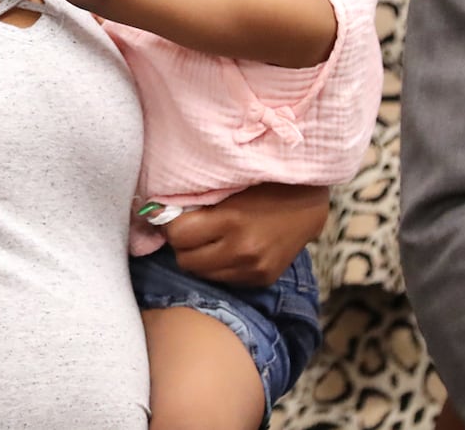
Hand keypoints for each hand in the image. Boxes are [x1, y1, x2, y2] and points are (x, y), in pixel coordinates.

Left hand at [160, 182, 329, 287]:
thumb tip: (156, 211)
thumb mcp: (228, 185)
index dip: (170, 225)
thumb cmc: (261, 184)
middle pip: (186, 260)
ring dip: (199, 257)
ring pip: (202, 274)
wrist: (308, 203)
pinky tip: (228, 248)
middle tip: (190, 229)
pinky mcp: (262, 280)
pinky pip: (223, 279)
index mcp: (231, 221)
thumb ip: (197, 200)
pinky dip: (219, 266)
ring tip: (209, 238)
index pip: (177, 236)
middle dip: (182, 244)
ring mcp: (253, 269)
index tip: (173, 216)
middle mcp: (242, 250)